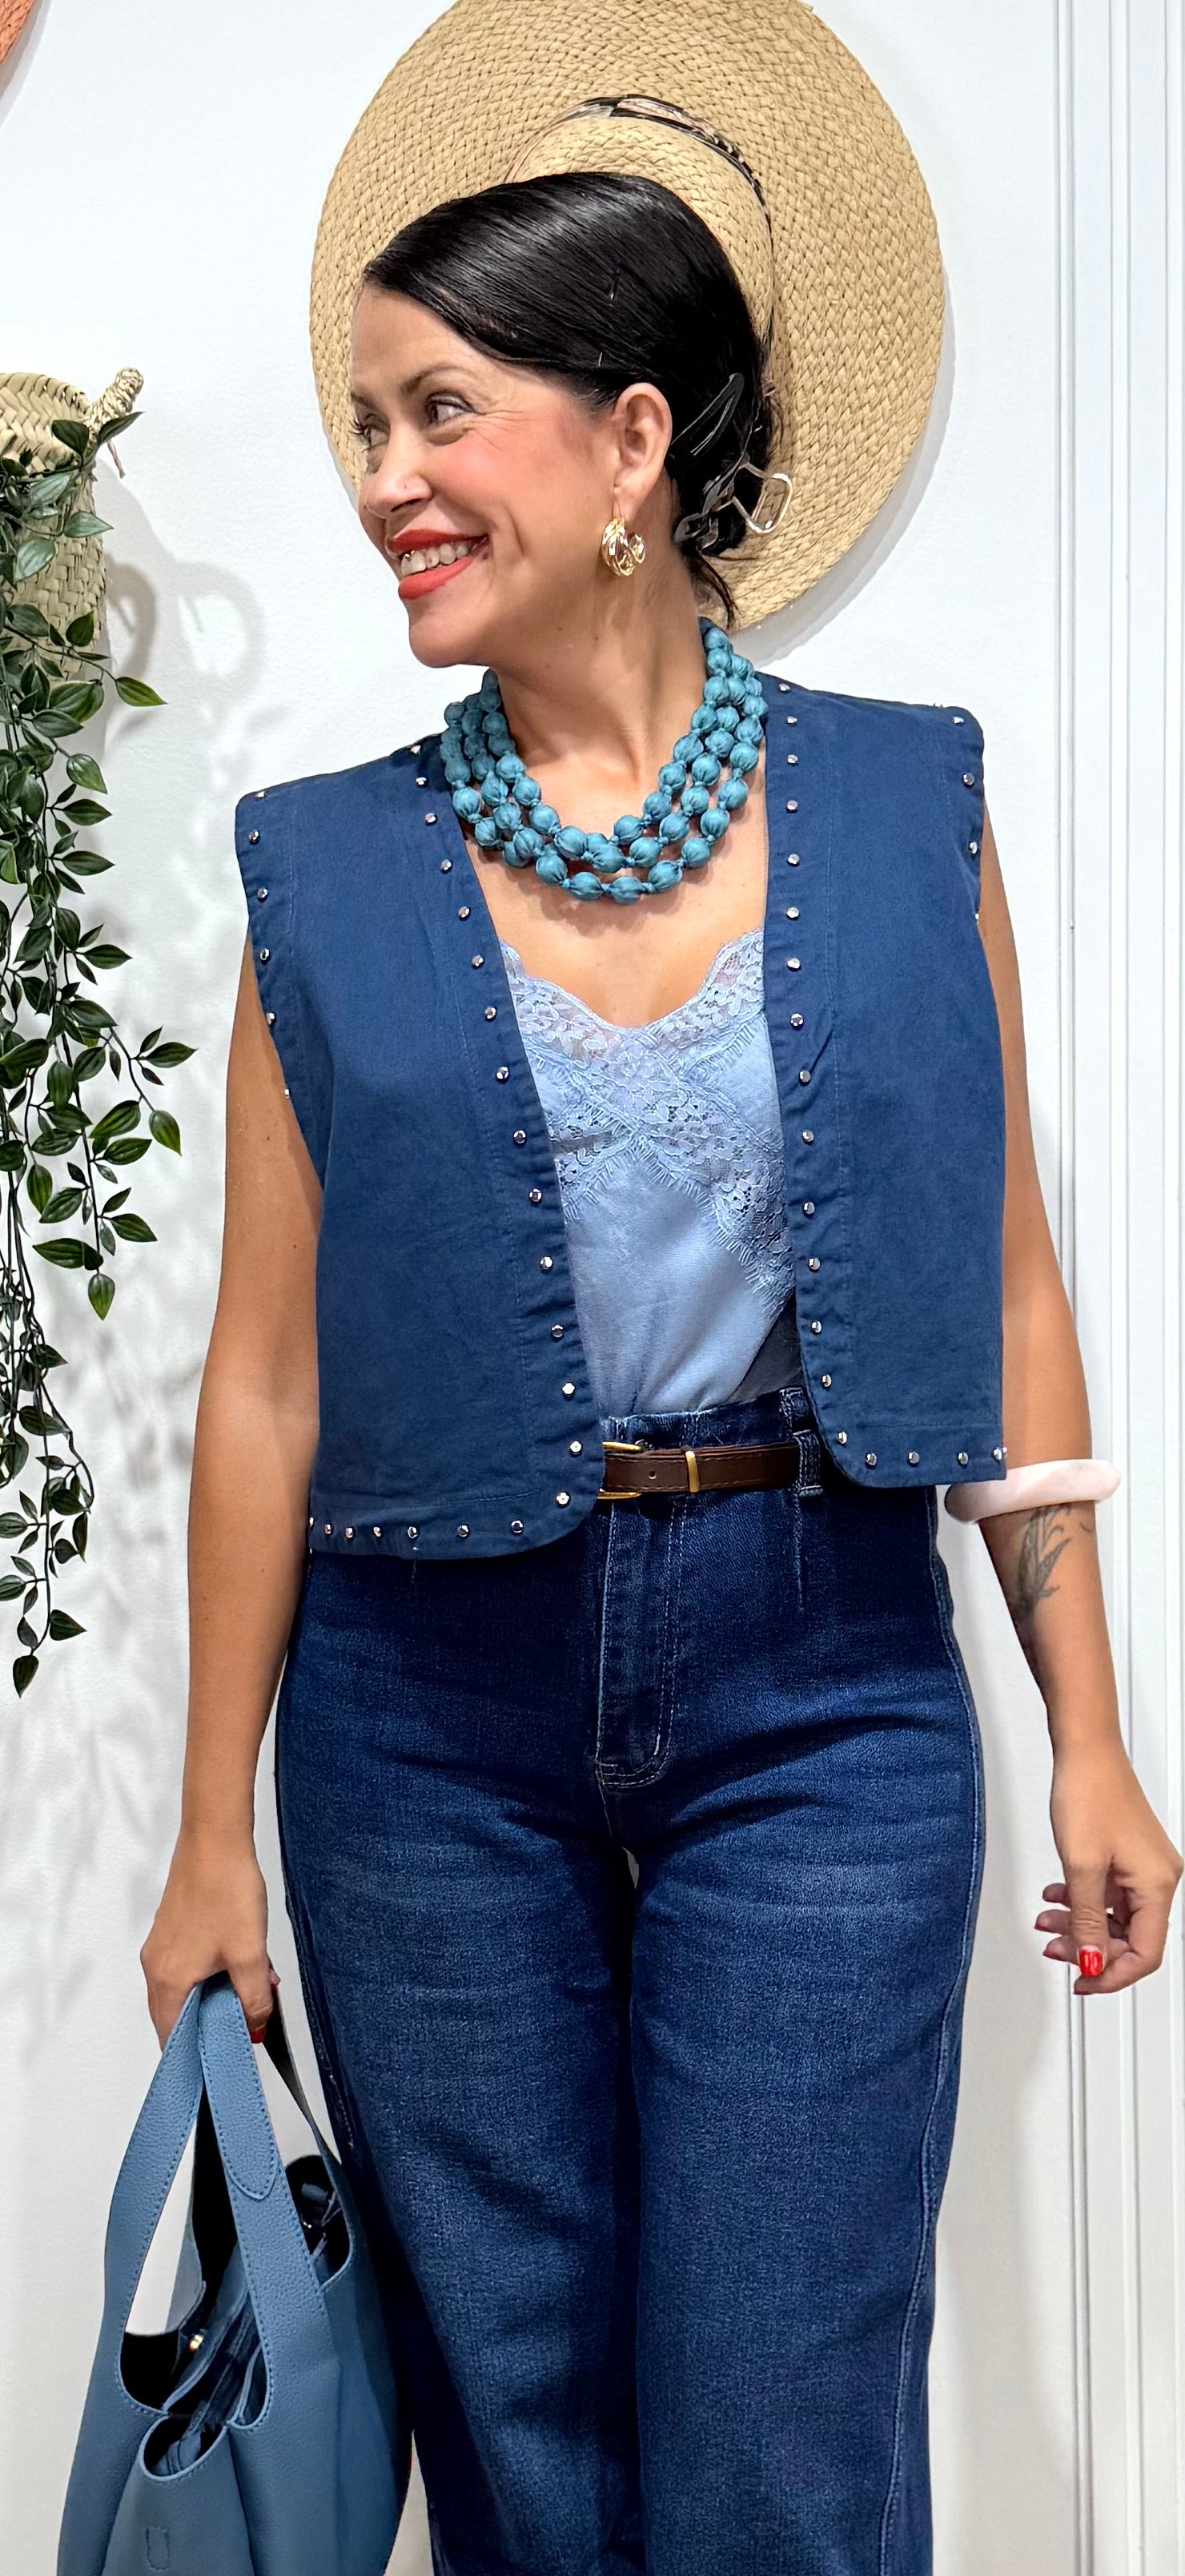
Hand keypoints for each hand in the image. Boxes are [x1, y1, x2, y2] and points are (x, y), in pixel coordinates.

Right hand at [140, 1827, 278, 2047]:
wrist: (216, 1838)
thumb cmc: (225, 1889)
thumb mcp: (249, 1955)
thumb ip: (253, 1998)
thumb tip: (255, 2027)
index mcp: (167, 1979)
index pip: (172, 2037)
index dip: (194, 2057)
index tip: (216, 2069)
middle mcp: (156, 1965)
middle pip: (176, 2015)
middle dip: (210, 2025)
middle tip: (242, 2030)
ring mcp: (162, 1945)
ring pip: (185, 1988)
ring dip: (216, 1997)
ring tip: (250, 1993)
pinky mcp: (173, 1928)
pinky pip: (189, 1966)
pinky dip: (212, 1974)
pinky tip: (242, 1964)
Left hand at [1037, 1738, 1182, 1992]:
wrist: (1084, 1748)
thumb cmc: (1089, 1793)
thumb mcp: (1082, 1868)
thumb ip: (1088, 1921)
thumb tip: (1093, 1964)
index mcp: (1157, 1885)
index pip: (1145, 1954)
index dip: (1111, 1974)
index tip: (1081, 1982)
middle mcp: (1158, 1878)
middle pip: (1129, 1937)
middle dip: (1089, 1946)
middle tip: (1055, 1947)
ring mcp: (1143, 1866)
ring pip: (1114, 1916)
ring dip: (1080, 1923)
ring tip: (1047, 1920)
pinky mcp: (1128, 1854)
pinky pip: (1109, 1893)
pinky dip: (1082, 1900)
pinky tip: (1057, 1896)